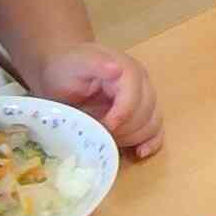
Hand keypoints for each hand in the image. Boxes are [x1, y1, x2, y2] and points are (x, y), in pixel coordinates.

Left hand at [38, 43, 161, 158]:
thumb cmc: (65, 69)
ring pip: (153, 124)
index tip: (102, 126)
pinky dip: (151, 143)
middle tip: (100, 134)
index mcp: (129, 70)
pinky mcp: (143, 115)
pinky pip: (156, 131)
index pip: (135, 98)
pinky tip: (139, 152)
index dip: (121, 117)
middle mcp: (142, 84)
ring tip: (110, 140)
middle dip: (124, 129)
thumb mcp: (75, 64)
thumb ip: (96, 64)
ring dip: (133, 138)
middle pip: (146, 113)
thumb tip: (118, 68)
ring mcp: (145, 100)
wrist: (59, 74)